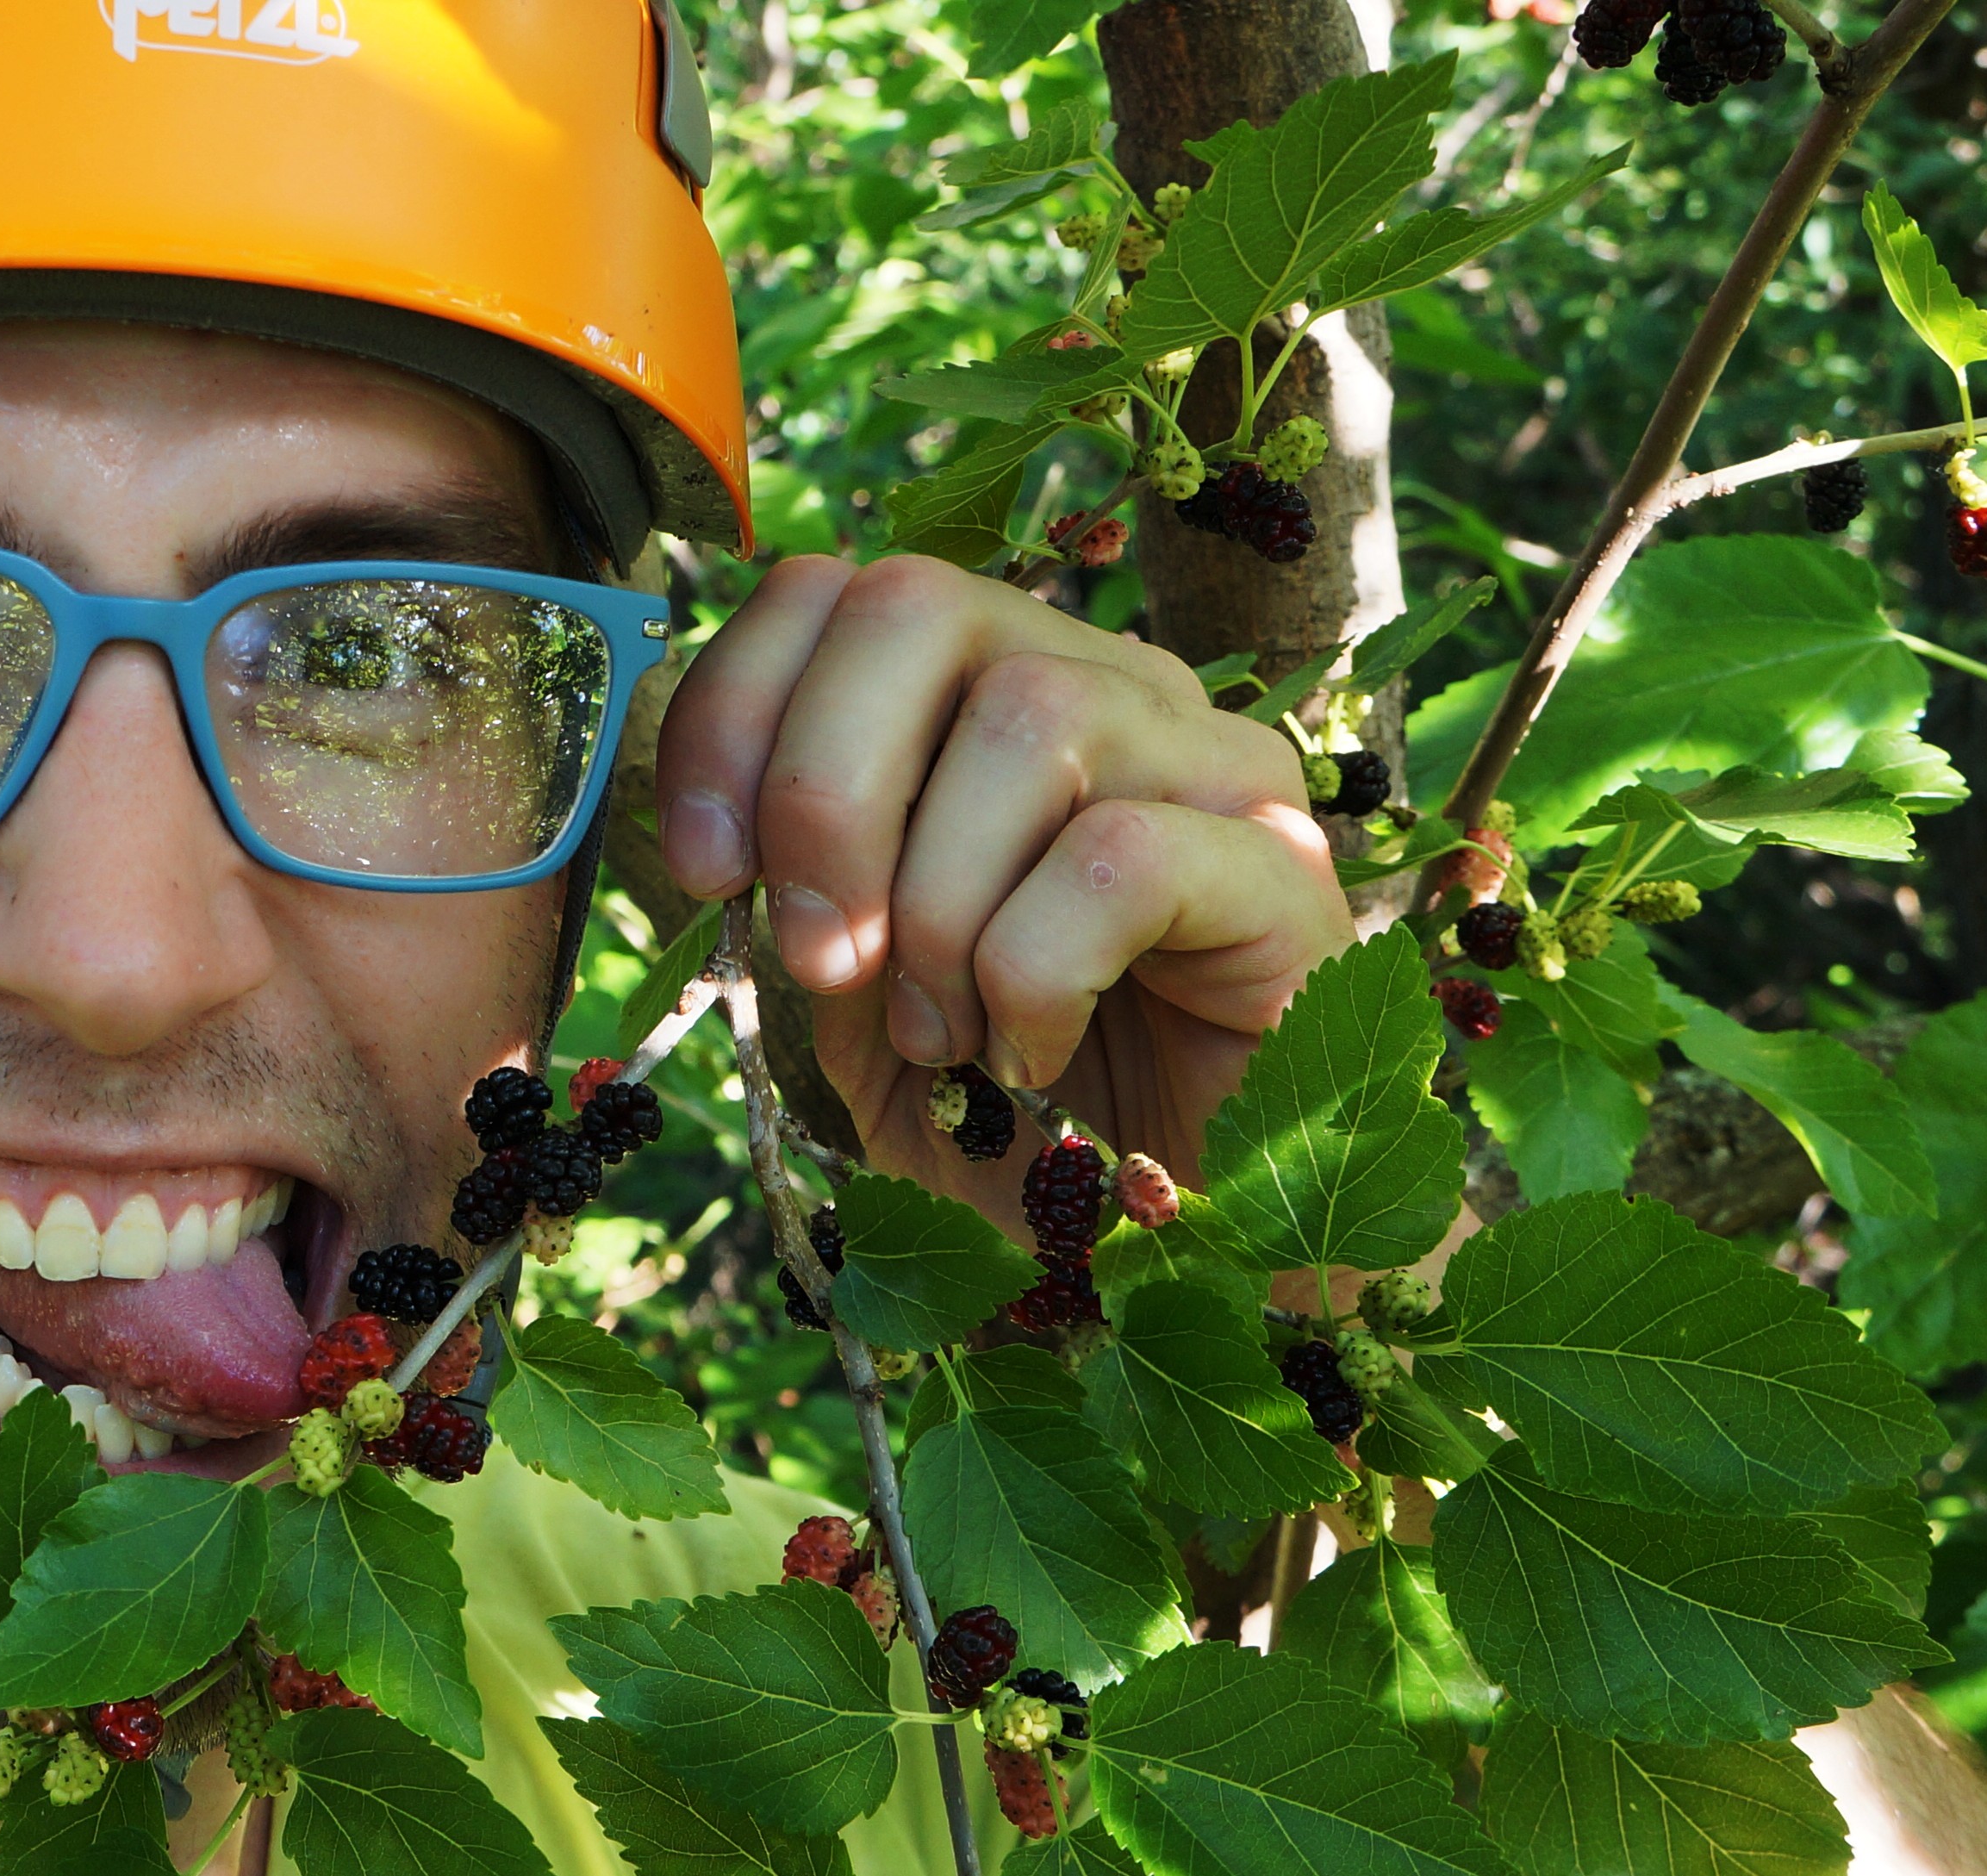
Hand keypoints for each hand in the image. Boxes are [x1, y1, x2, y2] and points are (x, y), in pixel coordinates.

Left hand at [647, 555, 1353, 1188]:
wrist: (1151, 1253)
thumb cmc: (997, 1118)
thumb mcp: (845, 996)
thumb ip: (783, 885)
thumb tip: (713, 825)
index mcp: (987, 695)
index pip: (838, 591)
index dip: (736, 709)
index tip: (701, 869)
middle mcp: (1111, 691)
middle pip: (924, 606)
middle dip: (824, 790)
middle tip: (819, 960)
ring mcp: (1214, 767)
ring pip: (1033, 717)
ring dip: (937, 902)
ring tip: (941, 1031)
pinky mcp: (1286, 871)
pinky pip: (1126, 854)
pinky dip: (1036, 972)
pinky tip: (1031, 1052)